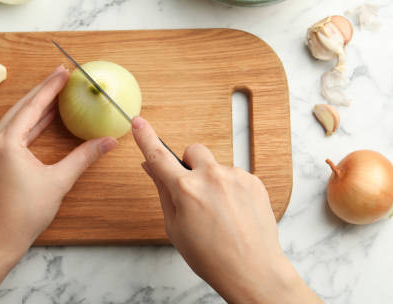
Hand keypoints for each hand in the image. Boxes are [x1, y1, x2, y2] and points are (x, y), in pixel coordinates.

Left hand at [0, 65, 117, 256]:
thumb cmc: (25, 213)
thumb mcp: (59, 182)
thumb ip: (84, 157)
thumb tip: (108, 141)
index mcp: (7, 142)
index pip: (33, 106)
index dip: (51, 87)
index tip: (65, 72)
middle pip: (22, 106)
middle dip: (43, 91)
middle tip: (61, 75)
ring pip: (15, 117)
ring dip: (36, 105)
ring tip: (55, 92)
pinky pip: (11, 130)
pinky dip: (28, 121)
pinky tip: (43, 118)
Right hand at [131, 116, 320, 303]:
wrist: (252, 270)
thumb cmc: (211, 256)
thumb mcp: (175, 227)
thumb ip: (163, 191)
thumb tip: (152, 167)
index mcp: (186, 190)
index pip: (158, 156)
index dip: (145, 137)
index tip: (138, 122)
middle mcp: (211, 177)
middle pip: (193, 151)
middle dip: (190, 165)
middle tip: (194, 190)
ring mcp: (235, 177)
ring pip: (217, 167)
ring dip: (214, 181)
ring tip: (221, 213)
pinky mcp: (254, 181)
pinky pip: (235, 176)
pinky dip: (232, 189)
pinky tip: (235, 213)